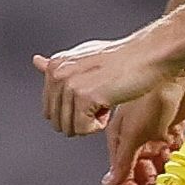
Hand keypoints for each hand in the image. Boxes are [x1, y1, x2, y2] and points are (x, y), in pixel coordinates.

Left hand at [34, 33, 179, 138]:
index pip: (50, 109)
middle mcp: (57, 74)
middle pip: (57, 122)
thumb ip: (60, 65)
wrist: (148, 55)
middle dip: (81, 119)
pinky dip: (99, 125)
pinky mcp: (84, 96)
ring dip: (91, 123)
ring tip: (106, 100)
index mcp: (55, 66)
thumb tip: (37, 62)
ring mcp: (69, 85)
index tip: (93, 97)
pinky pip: (83, 129)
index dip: (75, 111)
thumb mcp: (85, 56)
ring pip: (69, 128)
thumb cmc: (123, 58)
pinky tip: (109, 105)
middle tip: (101, 100)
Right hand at [102, 64, 184, 184]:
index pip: (122, 168)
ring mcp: (155, 129)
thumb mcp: (131, 134)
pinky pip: (173, 146)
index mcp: (121, 136)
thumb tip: (109, 183)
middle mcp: (137, 134)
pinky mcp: (174, 123)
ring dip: (161, 170)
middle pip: (139, 166)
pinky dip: (175, 155)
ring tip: (167, 180)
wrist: (177, 71)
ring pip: (157, 158)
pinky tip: (178, 161)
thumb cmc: (149, 95)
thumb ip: (122, 160)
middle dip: (145, 180)